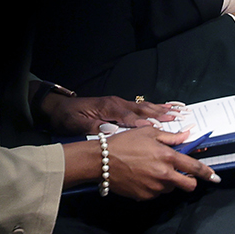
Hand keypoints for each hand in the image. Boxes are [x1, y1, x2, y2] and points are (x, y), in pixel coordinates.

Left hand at [41, 92, 177, 136]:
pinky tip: (163, 109)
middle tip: (175, 118)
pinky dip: (153, 108)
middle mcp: (115, 103)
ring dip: (160, 110)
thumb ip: (93, 127)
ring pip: (143, 106)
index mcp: (107, 107)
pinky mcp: (118, 106)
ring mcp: (118, 103)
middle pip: (140, 109)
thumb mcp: (76, 124)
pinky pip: (139, 106)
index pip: (128, 116)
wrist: (59, 107)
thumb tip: (110, 130)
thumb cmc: (68, 117)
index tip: (155, 127)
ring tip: (176, 112)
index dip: (141, 123)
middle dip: (159, 114)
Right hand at [70, 126, 220, 197]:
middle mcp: (164, 175)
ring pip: (170, 189)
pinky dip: (153, 187)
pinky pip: (155, 193)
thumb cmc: (123, 143)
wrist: (101, 161)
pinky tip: (141, 177)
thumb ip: (171, 137)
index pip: (195, 167)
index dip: (207, 173)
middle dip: (189, 181)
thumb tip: (187, 136)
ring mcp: (154, 188)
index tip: (215, 177)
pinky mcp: (144, 196)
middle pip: (188, 185)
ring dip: (168, 182)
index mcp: (168, 157)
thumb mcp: (148, 133)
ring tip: (151, 170)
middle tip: (181, 174)